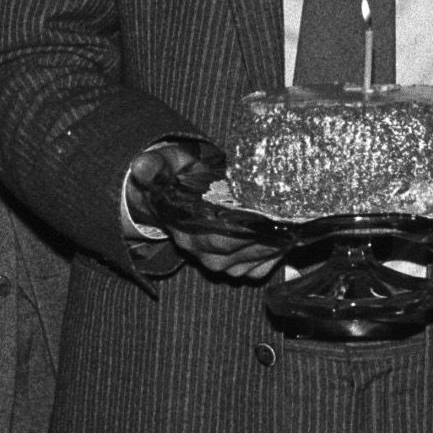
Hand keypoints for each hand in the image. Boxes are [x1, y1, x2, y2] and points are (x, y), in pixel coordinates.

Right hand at [129, 138, 286, 280]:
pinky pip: (260, 269)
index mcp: (185, 231)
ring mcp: (220, 263)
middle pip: (242, 252)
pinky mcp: (236, 266)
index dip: (246, 229)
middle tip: (289, 215)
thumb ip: (153, 165)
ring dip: (275, 245)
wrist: (173, 194)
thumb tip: (140, 166)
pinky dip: (275, 256)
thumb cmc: (173, 175)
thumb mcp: (162, 164)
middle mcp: (202, 252)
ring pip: (253, 263)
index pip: (219, 240)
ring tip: (291, 222)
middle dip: (268, 236)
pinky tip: (284, 236)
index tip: (267, 214)